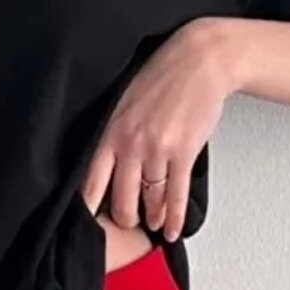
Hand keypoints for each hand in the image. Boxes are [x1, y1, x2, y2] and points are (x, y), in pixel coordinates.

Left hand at [82, 19, 236, 239]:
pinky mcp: (183, 154)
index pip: (91, 182)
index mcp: (110, 133)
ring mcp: (157, 152)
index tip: (90, 223)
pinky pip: (176, 196)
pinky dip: (176, 217)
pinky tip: (173, 229)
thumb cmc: (162, 77)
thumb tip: (107, 161)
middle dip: (124, 218)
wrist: (199, 60)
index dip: (89, 208)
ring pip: (150, 201)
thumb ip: (113, 133)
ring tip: (153, 223)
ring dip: (152, 217)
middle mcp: (130, 146)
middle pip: (121, 200)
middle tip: (127, 224)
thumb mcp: (123, 103)